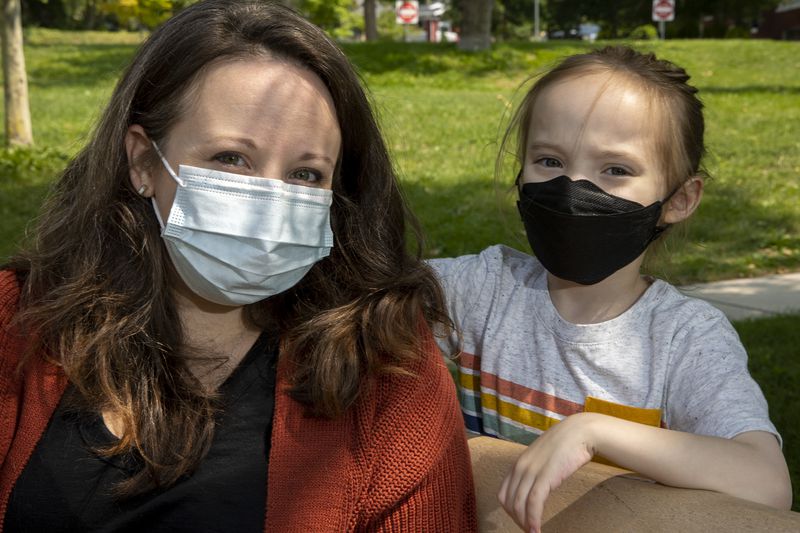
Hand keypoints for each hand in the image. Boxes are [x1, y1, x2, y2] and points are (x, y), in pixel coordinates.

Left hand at [497, 413, 597, 532]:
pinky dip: (533, 520)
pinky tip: (538, 530)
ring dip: (525, 524)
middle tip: (529, 530)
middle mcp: (520, 467)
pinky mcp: (545, 476)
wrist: (580, 432)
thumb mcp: (543, 458)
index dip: (511, 511)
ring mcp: (531, 471)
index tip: (522, 521)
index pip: (504, 494)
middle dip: (517, 520)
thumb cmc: (565, 445)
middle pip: (509, 502)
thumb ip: (535, 471)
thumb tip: (536, 487)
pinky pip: (533, 503)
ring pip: (519, 505)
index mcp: (518, 464)